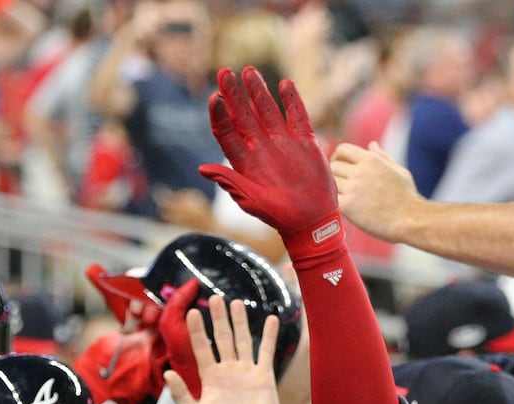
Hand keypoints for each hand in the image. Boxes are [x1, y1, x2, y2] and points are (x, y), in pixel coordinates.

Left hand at [164, 294, 280, 403]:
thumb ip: (181, 394)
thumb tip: (167, 373)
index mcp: (210, 377)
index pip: (202, 347)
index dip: (198, 330)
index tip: (193, 312)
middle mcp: (227, 370)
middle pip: (222, 338)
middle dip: (218, 318)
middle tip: (215, 298)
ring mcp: (246, 371)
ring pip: (242, 340)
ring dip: (240, 321)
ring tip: (235, 302)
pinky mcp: (263, 376)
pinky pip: (266, 351)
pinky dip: (269, 336)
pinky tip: (271, 319)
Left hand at [200, 67, 342, 259]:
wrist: (311, 222)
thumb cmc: (279, 216)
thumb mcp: (251, 200)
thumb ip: (229, 182)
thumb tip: (202, 169)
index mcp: (245, 161)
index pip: (227, 132)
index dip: (220, 114)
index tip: (214, 97)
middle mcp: (262, 147)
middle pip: (244, 115)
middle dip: (234, 93)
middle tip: (225, 72)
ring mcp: (283, 142)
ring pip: (268, 110)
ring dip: (258, 91)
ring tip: (249, 71)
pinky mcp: (305, 142)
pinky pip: (297, 116)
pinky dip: (292, 100)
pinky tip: (284, 84)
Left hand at [330, 141, 421, 244]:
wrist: (409, 220)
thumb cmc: (407, 197)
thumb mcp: (398, 171)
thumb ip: (382, 157)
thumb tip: (372, 145)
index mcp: (371, 160)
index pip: (343, 149)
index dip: (339, 156)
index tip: (341, 165)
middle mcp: (359, 171)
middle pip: (334, 166)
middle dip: (337, 173)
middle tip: (343, 184)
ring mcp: (352, 188)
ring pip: (331, 182)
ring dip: (336, 188)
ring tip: (347, 195)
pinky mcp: (347, 206)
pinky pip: (332, 198)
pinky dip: (337, 201)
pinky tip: (346, 206)